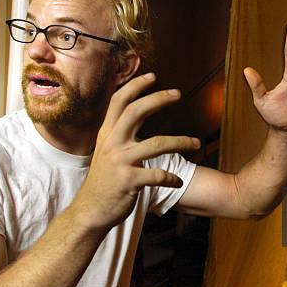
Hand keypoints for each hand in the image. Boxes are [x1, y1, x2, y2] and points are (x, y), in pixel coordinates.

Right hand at [71, 73, 199, 231]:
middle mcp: (112, 143)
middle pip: (136, 111)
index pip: (119, 102)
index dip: (135, 86)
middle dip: (158, 99)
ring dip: (181, 142)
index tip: (152, 75)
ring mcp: (121, 162)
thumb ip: (119, 135)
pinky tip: (179, 180)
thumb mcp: (107, 153)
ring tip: (197, 144)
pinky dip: (172, 177)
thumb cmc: (104, 181)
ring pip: (157, 144)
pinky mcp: (129, 181)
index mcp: (107, 134)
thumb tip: (132, 118)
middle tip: (178, 93)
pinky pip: (158, 175)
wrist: (90, 211)